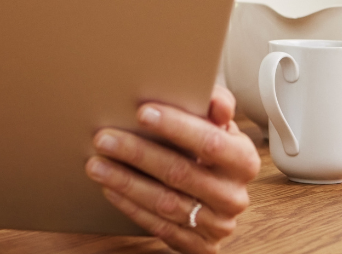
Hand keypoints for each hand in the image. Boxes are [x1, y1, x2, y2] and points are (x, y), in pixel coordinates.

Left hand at [86, 86, 259, 253]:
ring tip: (97, 164)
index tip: (142, 112)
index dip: (176, 126)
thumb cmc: (213, 156)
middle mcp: (234, 195)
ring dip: (126, 182)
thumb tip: (216, 102)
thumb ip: (217, 107)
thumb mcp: (220, 129)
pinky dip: (131, 206)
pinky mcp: (200, 246)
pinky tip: (111, 189)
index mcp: (244, 161)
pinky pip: (160, 227)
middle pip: (181, 173)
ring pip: (165, 202)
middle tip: (105, 138)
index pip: (210, 141)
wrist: (218, 203)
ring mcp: (218, 224)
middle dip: (138, 153)